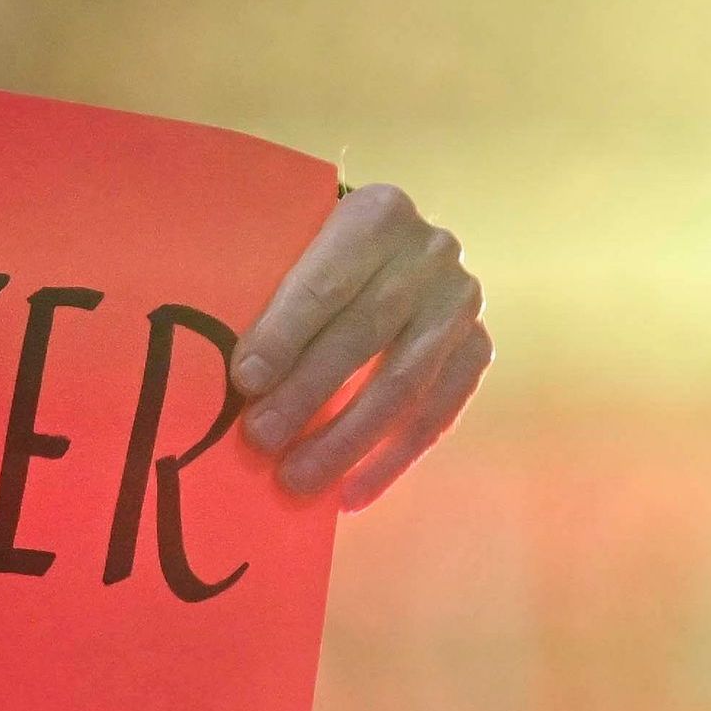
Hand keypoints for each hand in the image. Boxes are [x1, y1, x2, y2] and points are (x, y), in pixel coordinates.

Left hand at [227, 180, 487, 505]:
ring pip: (405, 384)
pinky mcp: (478, 349)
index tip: (244, 382)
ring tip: (298, 480)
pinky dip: (391, 460)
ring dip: (348, 440)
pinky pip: (437, 414)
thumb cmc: (314, 249)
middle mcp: (431, 253)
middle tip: (261, 440)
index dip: (285, 334)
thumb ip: (263, 286)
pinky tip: (351, 495)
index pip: (326, 283)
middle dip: (309, 394)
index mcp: (377, 215)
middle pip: (365, 334)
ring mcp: (461, 303)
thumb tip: (232, 376)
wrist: (388, 246)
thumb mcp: (289, 243)